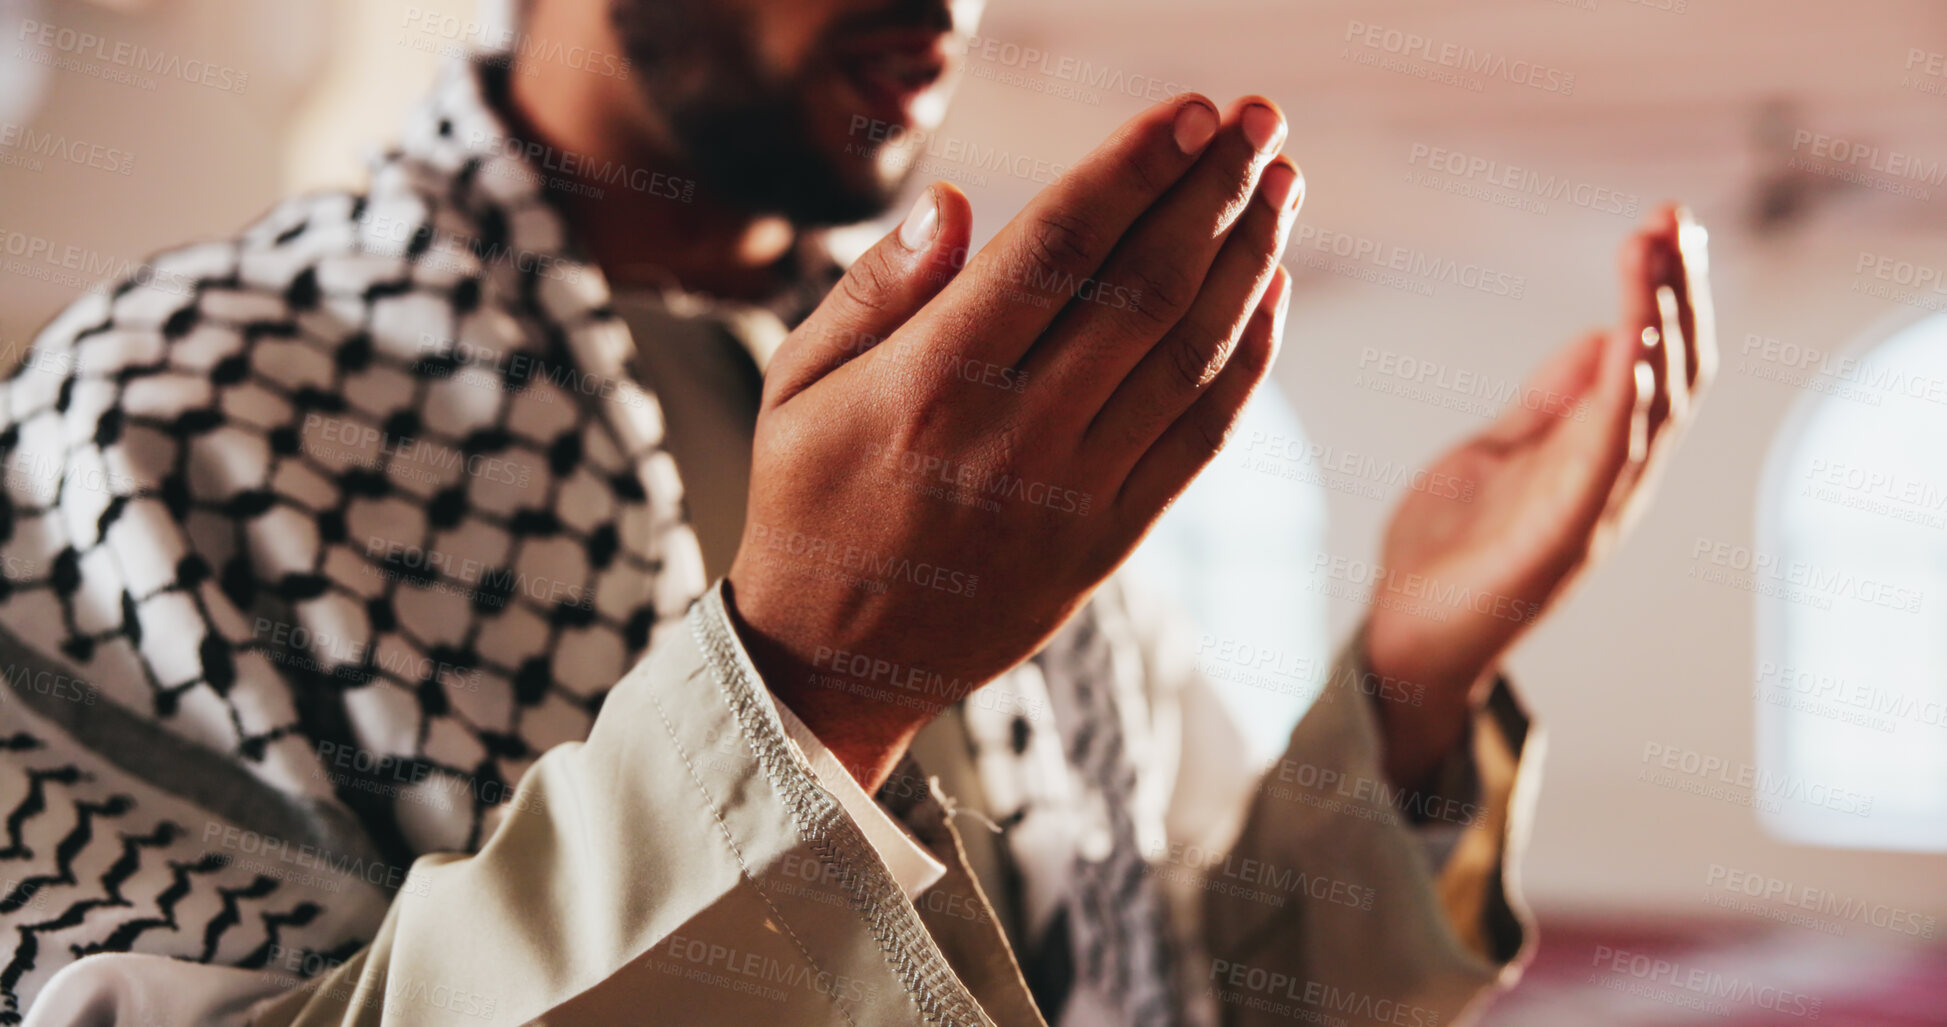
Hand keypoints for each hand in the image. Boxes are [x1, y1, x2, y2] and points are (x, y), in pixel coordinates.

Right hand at [725, 96, 1303, 788]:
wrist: (834, 661)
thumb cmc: (808, 501)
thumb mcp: (796, 385)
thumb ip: (875, 289)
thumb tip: (957, 201)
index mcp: (931, 381)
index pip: (1058, 246)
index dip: (1134, 169)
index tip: (1189, 110)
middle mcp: (1013, 435)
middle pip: (1143, 289)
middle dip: (1213, 192)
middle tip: (1260, 121)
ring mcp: (1072, 496)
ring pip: (1187, 358)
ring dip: (1249, 263)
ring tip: (1283, 187)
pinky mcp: (1108, 543)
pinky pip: (1199, 440)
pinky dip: (1248, 363)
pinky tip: (1270, 295)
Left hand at [1364, 205, 1714, 788]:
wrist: (1404, 635)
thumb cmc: (1450, 546)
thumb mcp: (1500, 448)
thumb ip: (1551, 399)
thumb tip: (1604, 331)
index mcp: (1598, 452)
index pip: (1657, 358)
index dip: (1667, 292)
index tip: (1664, 222)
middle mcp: (1613, 478)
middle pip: (1675, 372)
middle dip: (1677, 292)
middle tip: (1672, 220)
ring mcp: (1594, 509)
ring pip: (1655, 406)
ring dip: (1658, 324)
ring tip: (1652, 253)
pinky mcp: (1561, 538)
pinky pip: (1609, 459)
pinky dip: (1627, 397)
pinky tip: (1629, 343)